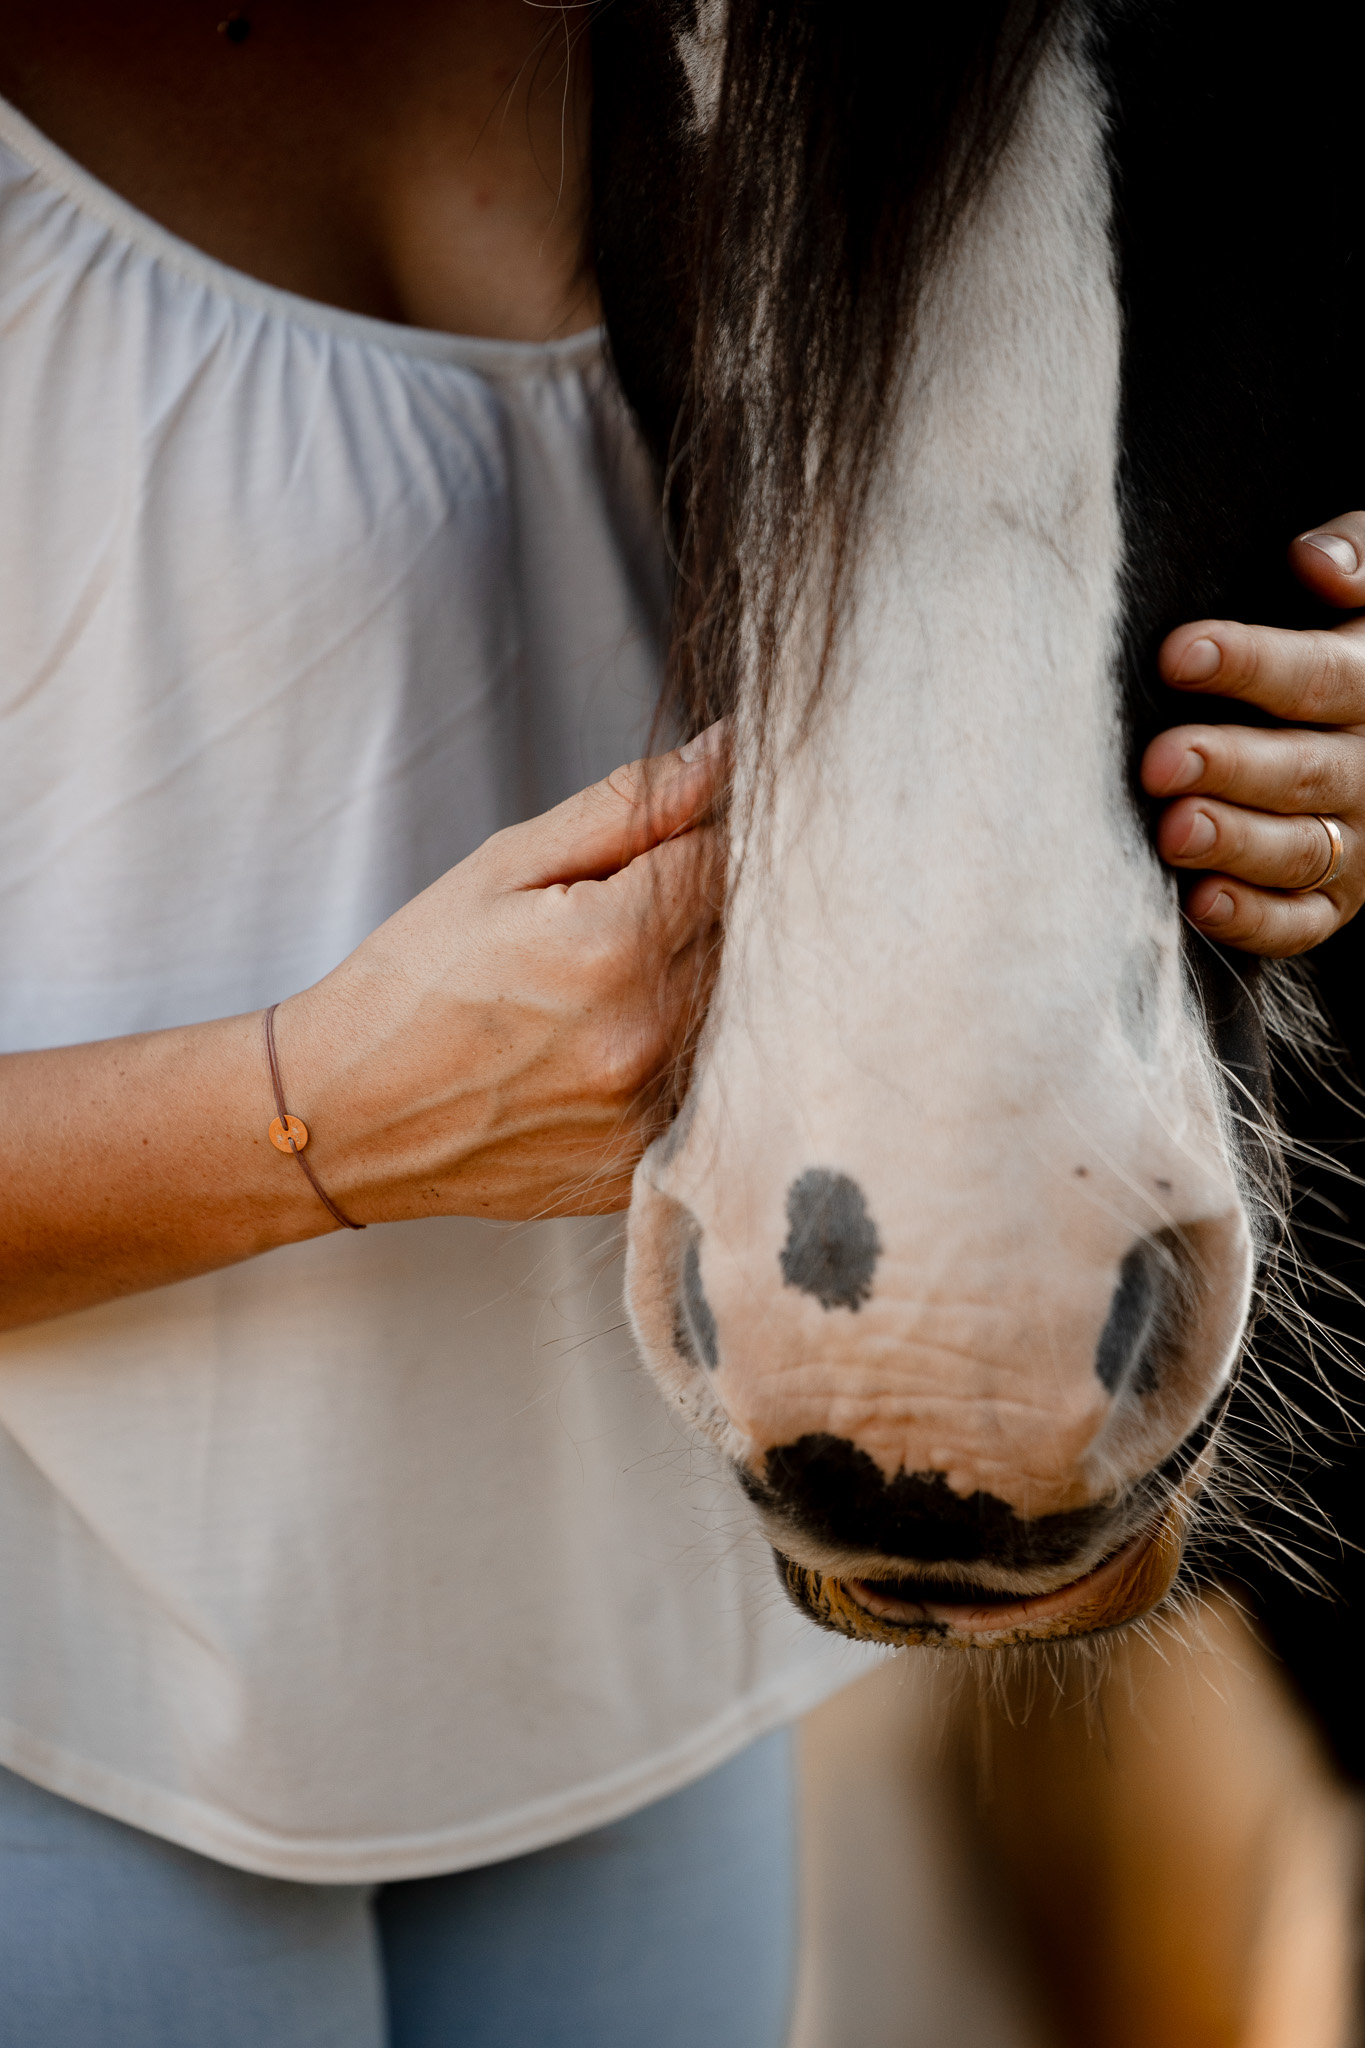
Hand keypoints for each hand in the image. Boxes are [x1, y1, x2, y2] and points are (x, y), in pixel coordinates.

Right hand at [283, 726, 725, 1220]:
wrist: (343, 1114)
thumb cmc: (415, 978)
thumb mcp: (505, 867)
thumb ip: (630, 807)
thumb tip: (730, 752)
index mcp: (613, 945)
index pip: (730, 858)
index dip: (702, 838)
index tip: (659, 847)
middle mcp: (646, 1034)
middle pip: (747, 939)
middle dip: (705, 911)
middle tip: (628, 918)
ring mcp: (649, 1110)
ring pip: (736, 1016)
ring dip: (700, 986)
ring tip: (609, 988)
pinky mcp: (644, 1166)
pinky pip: (706, 1091)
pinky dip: (678, 1058)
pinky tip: (608, 1052)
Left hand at [1141, 514, 1364, 956]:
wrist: (1363, 721)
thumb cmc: (1340, 635)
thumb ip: (1359, 554)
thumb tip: (1315, 561)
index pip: (1317, 676)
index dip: (1250, 664)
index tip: (1177, 654)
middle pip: (1302, 770)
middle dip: (1230, 764)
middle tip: (1159, 760)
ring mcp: (1357, 841)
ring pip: (1299, 848)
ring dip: (1235, 842)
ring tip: (1173, 829)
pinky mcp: (1335, 900)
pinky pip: (1300, 922)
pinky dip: (1254, 919)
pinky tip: (1199, 902)